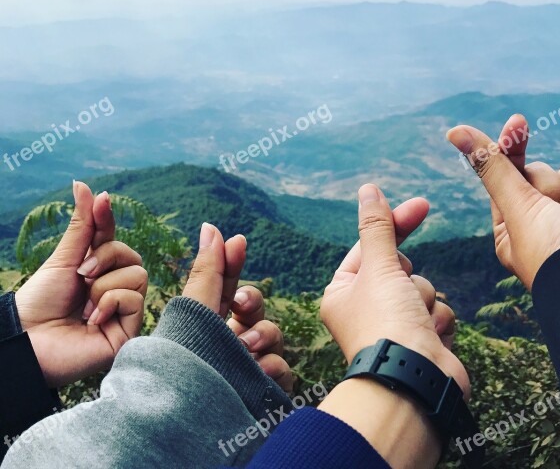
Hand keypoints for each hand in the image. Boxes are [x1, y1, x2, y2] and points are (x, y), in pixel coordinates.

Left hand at [15, 181, 147, 386]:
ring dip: (103, 286)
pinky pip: (136, 297)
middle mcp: (114, 286)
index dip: (106, 218)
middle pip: (131, 254)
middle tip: (81, 276)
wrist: (27, 340)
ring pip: (138, 274)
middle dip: (104, 258)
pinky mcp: (129, 328)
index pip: (111, 237)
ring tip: (84, 307)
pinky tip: (92, 320)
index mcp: (97, 269)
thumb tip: (83, 184)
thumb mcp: (64, 258)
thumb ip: (83, 224)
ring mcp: (124, 307)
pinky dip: (111, 302)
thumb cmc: (40, 301)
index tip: (102, 198)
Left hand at [182, 222, 291, 392]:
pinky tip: (256, 373)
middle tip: (239, 304)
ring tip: (244, 347)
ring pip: (272, 335)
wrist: (185, 427)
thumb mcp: (194, 315)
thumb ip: (207, 272)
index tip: (237, 241)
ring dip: (261, 336)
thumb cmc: (183, 369)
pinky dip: (270, 368)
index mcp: (208, 323)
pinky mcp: (263, 390)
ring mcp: (248, 365)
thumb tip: (212, 225)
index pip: (225, 286)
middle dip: (251, 301)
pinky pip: (281, 369)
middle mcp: (229, 341)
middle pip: (255, 308)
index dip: (232, 262)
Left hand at [320, 184, 469, 398]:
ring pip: (422, 288)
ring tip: (414, 325)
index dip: (394, 224)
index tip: (421, 205)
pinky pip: (438, 310)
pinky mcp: (420, 340)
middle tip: (402, 294)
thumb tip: (368, 190)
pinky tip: (429, 340)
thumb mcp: (380, 267)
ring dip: (424, 302)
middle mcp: (364, 308)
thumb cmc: (386, 325)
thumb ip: (378, 227)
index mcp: (342, 291)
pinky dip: (437, 322)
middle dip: (408, 279)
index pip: (370, 246)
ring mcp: (393, 326)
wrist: (415, 384)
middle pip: (399, 267)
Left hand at [448, 117, 559, 289]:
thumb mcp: (519, 207)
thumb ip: (494, 167)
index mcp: (511, 222)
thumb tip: (454, 131)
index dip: (511, 147)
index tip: (517, 122)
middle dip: (554, 190)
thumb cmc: (555, 255)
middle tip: (557, 219)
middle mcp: (541, 220)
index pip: (506, 173)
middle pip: (546, 171)